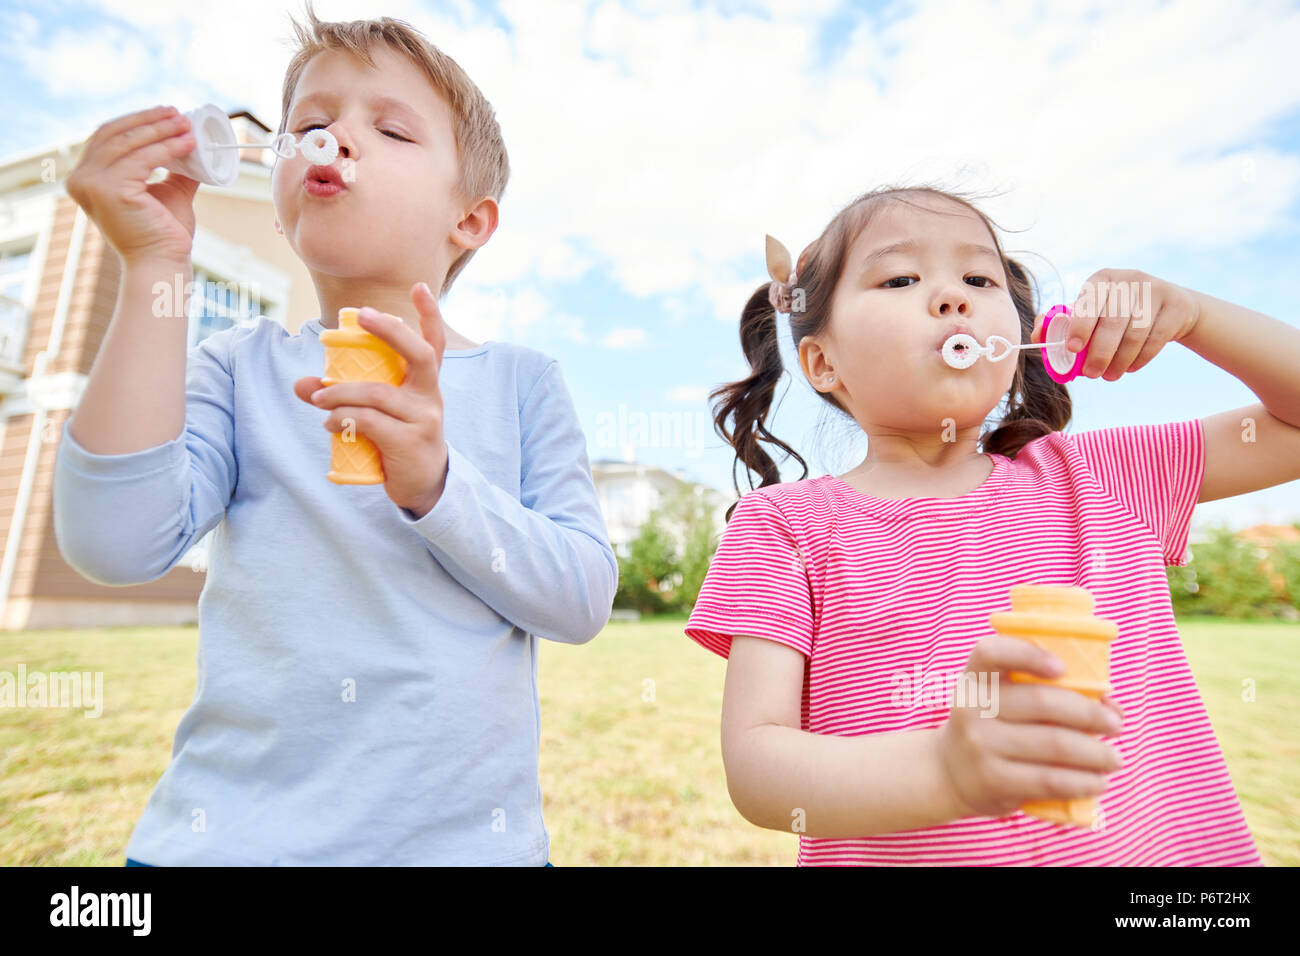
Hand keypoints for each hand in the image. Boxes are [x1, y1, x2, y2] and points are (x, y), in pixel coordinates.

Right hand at [64, 105, 199, 265]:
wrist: (162, 263)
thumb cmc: (163, 234)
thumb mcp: (167, 192)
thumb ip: (173, 168)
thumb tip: (191, 143)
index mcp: (87, 178)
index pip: (107, 137)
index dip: (136, 121)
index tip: (166, 113)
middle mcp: (81, 179)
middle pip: (115, 134)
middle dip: (149, 120)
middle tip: (178, 113)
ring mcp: (91, 184)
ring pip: (129, 143)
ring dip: (160, 129)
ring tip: (186, 125)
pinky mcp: (110, 189)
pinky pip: (144, 158)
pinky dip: (168, 147)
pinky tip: (187, 142)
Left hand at [294, 282, 448, 517]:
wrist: (425, 485)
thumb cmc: (399, 439)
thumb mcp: (378, 413)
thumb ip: (342, 394)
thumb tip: (301, 383)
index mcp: (426, 383)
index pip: (434, 343)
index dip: (429, 314)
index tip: (419, 286)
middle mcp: (430, 395)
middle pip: (418, 354)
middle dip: (390, 330)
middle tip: (362, 315)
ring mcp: (423, 419)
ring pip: (378, 393)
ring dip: (340, 392)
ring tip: (318, 397)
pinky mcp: (410, 442)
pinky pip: (371, 421)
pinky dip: (343, 418)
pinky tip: (329, 424)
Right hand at [937, 635, 1124, 820]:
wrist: (950, 772)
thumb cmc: (994, 727)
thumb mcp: (1002, 699)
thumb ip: (1046, 691)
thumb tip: (1111, 705)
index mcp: (976, 677)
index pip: (992, 652)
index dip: (1028, 654)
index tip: (1062, 667)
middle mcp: (972, 706)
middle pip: (1042, 702)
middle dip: (1090, 714)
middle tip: (1116, 725)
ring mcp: (979, 744)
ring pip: (1053, 744)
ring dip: (1095, 752)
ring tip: (1114, 758)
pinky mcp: (991, 779)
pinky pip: (1048, 780)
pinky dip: (1082, 781)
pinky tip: (1098, 782)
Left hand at [1030, 269, 1200, 380]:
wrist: (1171, 308)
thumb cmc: (1118, 313)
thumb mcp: (1093, 312)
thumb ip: (1063, 323)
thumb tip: (1037, 336)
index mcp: (1102, 279)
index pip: (1090, 300)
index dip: (1081, 325)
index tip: (1073, 349)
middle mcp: (1129, 280)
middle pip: (1113, 320)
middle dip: (1100, 352)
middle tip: (1091, 374)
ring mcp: (1156, 291)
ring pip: (1135, 333)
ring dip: (1120, 360)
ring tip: (1109, 376)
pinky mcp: (1176, 306)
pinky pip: (1156, 339)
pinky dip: (1141, 358)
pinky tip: (1130, 368)